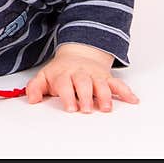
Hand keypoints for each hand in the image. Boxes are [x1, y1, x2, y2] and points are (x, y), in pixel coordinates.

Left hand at [25, 43, 139, 112]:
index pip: (65, 84)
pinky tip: (132, 100)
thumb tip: (31, 99)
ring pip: (101, 84)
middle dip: (86, 96)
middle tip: (87, 109)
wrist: (78, 53)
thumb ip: (35, 88)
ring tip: (106, 107)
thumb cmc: (60, 71)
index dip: (68, 96)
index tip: (70, 108)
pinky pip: (117, 83)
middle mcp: (80, 74)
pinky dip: (126, 91)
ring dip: (105, 95)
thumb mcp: (44, 76)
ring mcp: (94, 75)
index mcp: (64, 74)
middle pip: (84, 84)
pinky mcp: (106, 77)